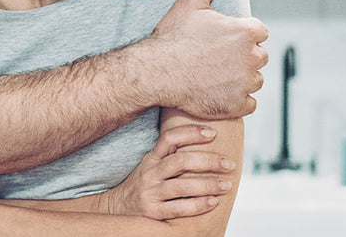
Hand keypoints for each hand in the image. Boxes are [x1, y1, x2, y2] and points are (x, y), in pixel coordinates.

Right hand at [96, 124, 235, 218]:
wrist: (115, 209)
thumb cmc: (143, 186)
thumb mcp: (151, 166)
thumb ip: (171, 157)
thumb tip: (206, 144)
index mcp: (151, 159)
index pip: (169, 139)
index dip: (191, 133)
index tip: (213, 133)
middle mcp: (150, 173)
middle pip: (180, 161)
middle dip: (208, 160)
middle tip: (229, 163)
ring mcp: (150, 193)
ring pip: (181, 186)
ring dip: (207, 184)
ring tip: (227, 185)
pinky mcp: (152, 212)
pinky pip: (178, 208)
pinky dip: (197, 205)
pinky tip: (213, 203)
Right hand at [140, 0, 266, 117]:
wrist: (155, 71)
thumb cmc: (172, 36)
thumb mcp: (191, 1)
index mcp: (245, 31)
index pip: (259, 32)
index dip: (239, 35)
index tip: (220, 40)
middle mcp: (251, 57)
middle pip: (258, 56)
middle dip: (242, 57)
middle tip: (214, 58)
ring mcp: (245, 83)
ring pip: (254, 80)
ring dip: (240, 78)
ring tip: (213, 74)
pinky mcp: (238, 105)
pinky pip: (248, 103)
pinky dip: (236, 99)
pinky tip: (216, 91)